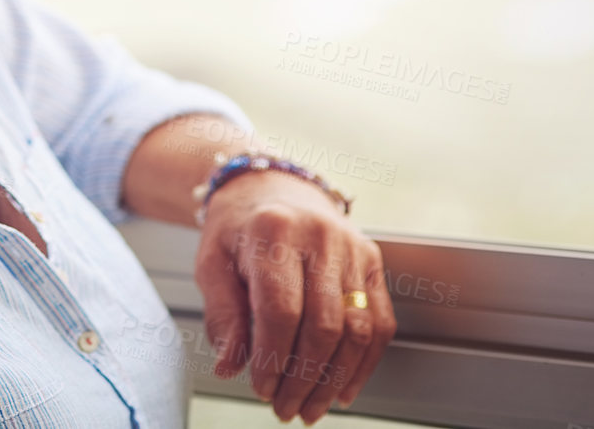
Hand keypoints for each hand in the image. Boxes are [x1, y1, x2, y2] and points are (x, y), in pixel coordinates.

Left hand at [192, 170, 395, 422]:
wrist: (272, 188)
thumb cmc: (238, 229)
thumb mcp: (213, 263)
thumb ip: (222, 314)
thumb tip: (229, 366)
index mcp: (273, 230)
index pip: (280, 309)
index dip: (272, 358)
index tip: (261, 388)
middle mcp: (320, 236)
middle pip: (323, 325)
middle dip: (304, 378)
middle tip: (285, 408)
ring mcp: (353, 247)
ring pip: (357, 329)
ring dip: (335, 379)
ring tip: (311, 407)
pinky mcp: (372, 260)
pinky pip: (380, 321)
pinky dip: (364, 363)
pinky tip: (343, 389)